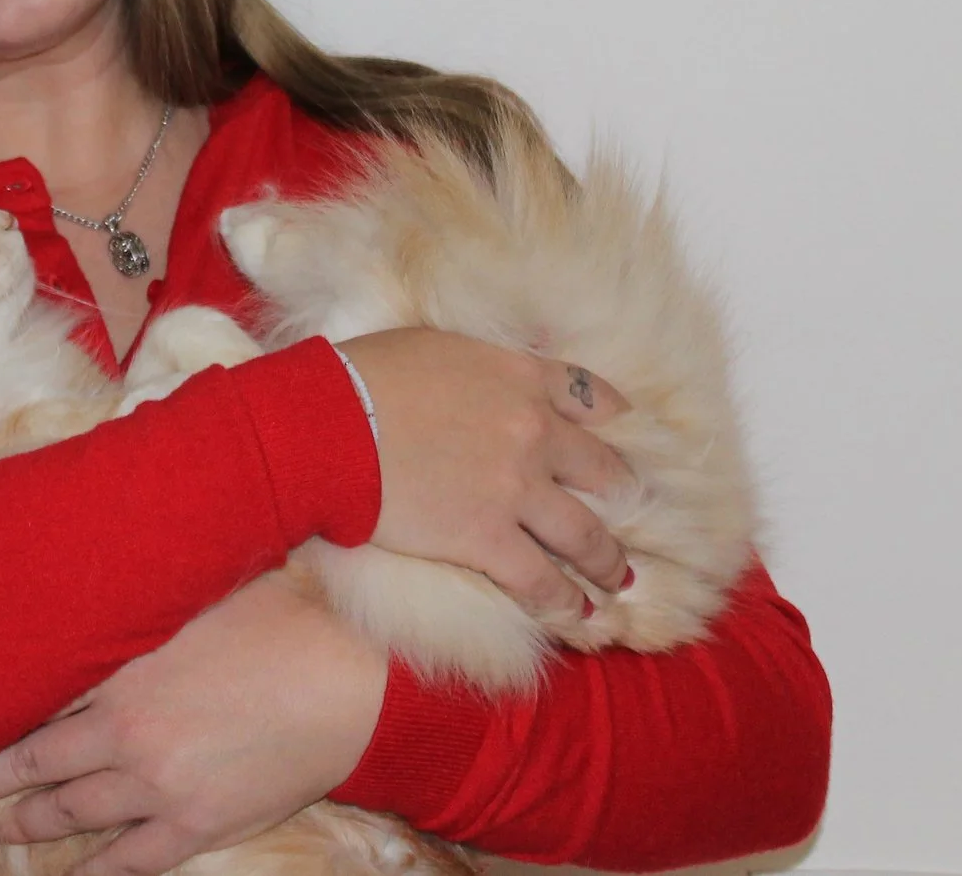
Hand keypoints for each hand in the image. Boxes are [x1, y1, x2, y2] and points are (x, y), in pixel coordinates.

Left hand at [0, 571, 382, 875]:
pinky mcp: (195, 824)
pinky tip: (69, 875)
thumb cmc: (280, 622)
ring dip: (30, 823)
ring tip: (5, 828)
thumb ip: (143, 593)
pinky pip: (128, 859)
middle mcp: (125, 732)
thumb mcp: (198, 592)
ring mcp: (157, 786)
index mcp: (119, 669)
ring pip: (71, 813)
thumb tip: (102, 558)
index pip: (29, 698)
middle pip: (32, 763)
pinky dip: (93, 871)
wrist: (349, 684)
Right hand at [334, 328, 635, 618]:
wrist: (331, 424)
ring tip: (619, 579)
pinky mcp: (488, 540)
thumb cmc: (364, 376)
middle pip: (601, 470)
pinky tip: (577, 614)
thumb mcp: (434, 346)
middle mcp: (533, 432)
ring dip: (606, 561)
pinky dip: (564, 601)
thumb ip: (475, 366)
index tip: (618, 439)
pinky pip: (541, 580)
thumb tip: (474, 380)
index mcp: (521, 377)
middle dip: (620, 496)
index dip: (610, 423)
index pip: (590, 398)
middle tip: (631, 515)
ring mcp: (516, 490)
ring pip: (584, 534)